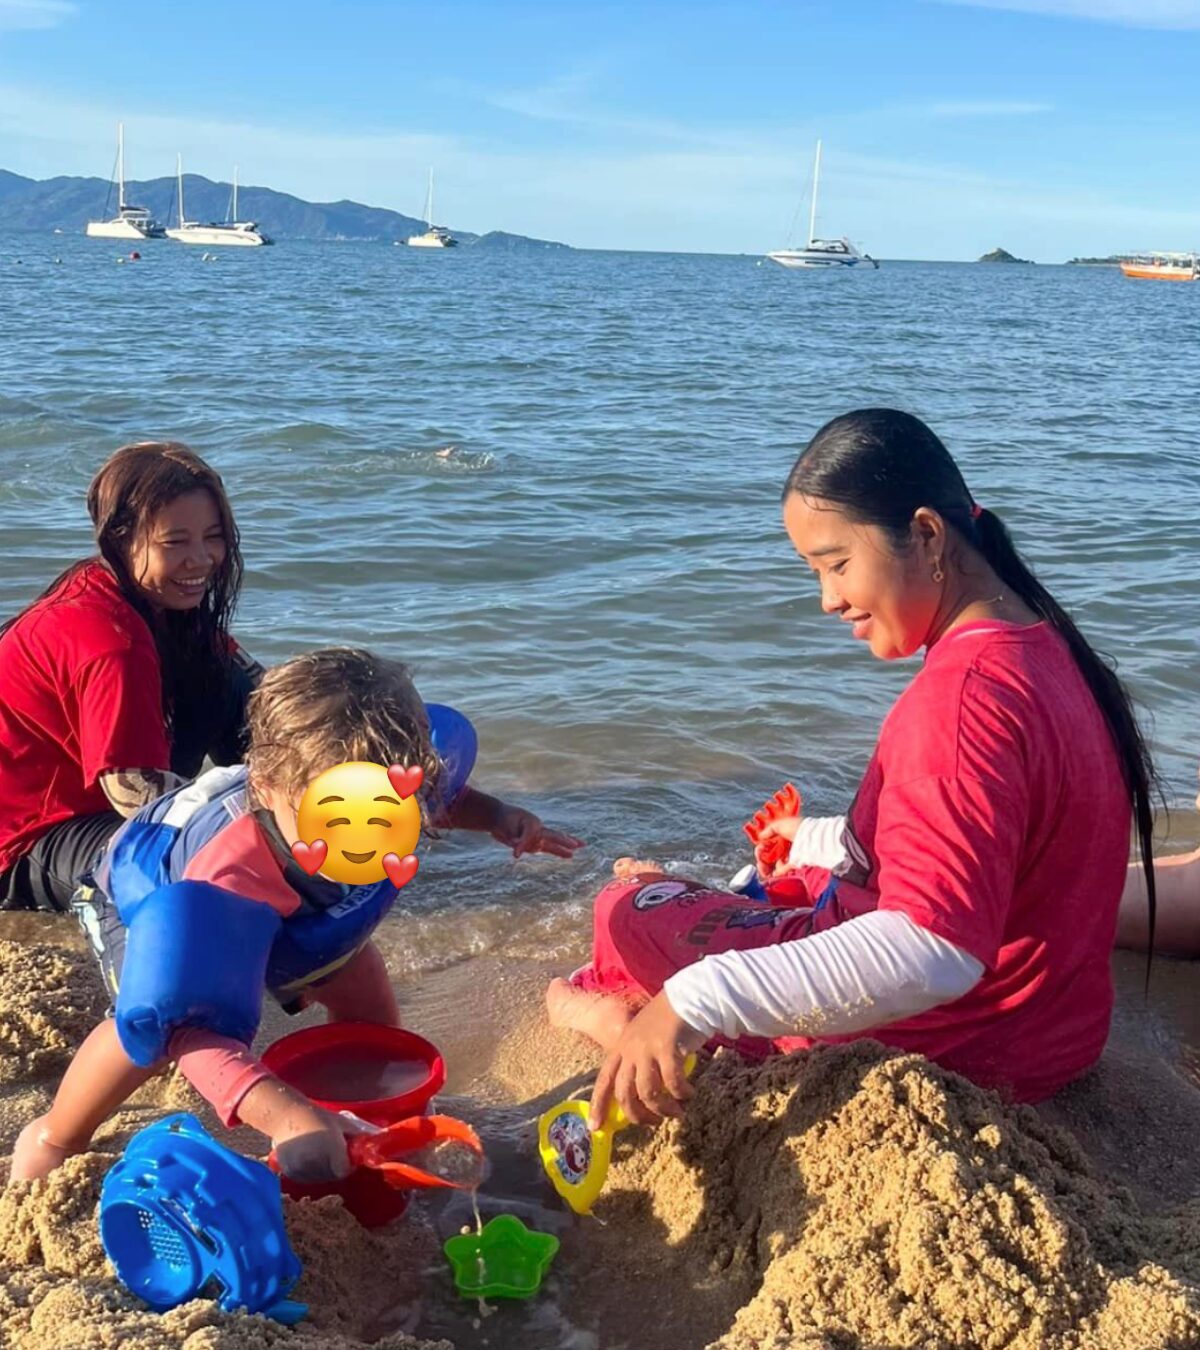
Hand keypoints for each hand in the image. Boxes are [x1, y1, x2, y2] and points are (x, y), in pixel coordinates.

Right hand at [271, 1105, 372, 1182]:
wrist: (285, 1115)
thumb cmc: (317, 1116)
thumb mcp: (342, 1122)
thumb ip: (359, 1134)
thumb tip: (378, 1140)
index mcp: (331, 1146)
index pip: (344, 1170)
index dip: (347, 1164)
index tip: (346, 1155)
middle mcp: (316, 1159)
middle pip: (332, 1175)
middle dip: (336, 1166)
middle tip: (332, 1152)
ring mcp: (301, 1167)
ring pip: (319, 1178)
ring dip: (323, 1170)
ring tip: (319, 1152)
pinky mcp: (290, 1172)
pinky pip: (306, 1178)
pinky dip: (310, 1171)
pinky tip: (308, 1156)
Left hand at [491, 803, 584, 858]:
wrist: (498, 816)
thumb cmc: (503, 819)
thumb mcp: (507, 829)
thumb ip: (516, 842)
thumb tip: (518, 855)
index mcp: (533, 823)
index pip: (531, 836)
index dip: (522, 844)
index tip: (515, 854)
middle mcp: (538, 829)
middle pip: (554, 836)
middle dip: (566, 841)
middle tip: (580, 845)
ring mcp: (537, 836)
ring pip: (553, 844)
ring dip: (564, 849)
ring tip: (575, 853)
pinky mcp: (533, 843)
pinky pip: (548, 848)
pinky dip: (558, 851)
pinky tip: (568, 854)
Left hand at [589, 991, 705, 1129]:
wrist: (687, 997)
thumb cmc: (667, 1020)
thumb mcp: (643, 1039)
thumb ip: (638, 1061)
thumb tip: (643, 1094)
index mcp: (620, 1047)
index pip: (604, 1081)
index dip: (598, 1105)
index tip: (595, 1128)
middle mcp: (629, 1049)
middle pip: (625, 1093)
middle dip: (638, 1115)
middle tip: (653, 1122)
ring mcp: (647, 1048)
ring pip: (648, 1092)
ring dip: (663, 1108)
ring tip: (677, 1112)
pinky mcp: (666, 1048)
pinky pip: (672, 1082)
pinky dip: (681, 1093)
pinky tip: (689, 1094)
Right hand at [754, 815, 799, 877]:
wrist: (812, 836)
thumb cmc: (797, 827)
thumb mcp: (780, 824)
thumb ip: (769, 830)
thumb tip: (761, 836)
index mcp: (783, 835)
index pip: (768, 843)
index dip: (762, 847)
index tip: (759, 848)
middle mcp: (787, 845)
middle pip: (770, 854)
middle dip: (762, 858)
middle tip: (759, 860)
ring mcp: (791, 855)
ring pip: (775, 863)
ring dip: (767, 867)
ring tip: (763, 867)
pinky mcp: (795, 863)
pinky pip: (784, 870)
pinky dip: (778, 872)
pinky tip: (772, 873)